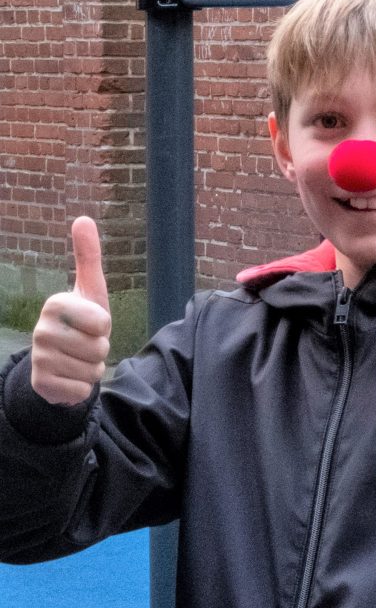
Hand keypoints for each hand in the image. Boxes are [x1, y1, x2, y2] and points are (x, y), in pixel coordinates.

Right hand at [30, 217, 112, 405]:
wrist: (61, 361)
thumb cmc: (82, 322)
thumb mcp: (90, 290)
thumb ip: (88, 256)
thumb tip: (83, 219)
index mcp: (55, 305)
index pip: (102, 322)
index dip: (104, 325)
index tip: (91, 322)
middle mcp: (41, 331)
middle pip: (99, 347)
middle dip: (101, 348)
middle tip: (86, 343)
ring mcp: (39, 359)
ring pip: (93, 369)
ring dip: (93, 366)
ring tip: (79, 358)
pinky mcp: (42, 384)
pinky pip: (84, 388)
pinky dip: (84, 385)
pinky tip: (71, 376)